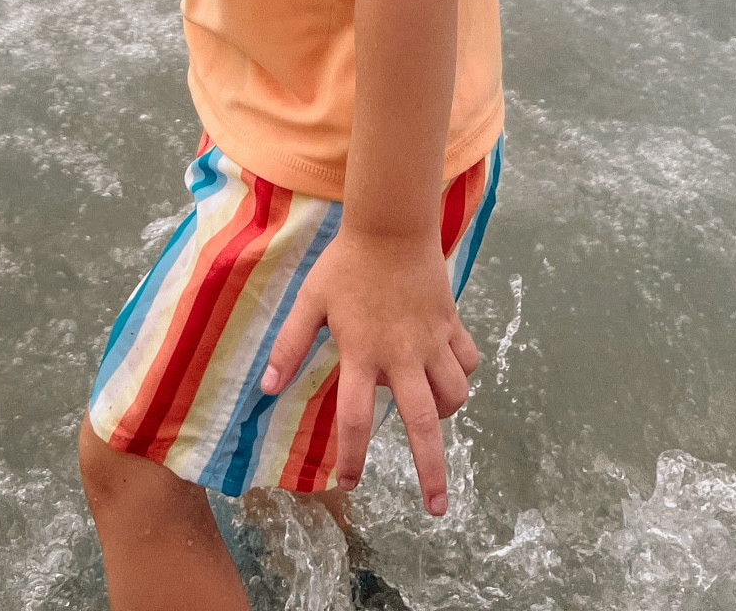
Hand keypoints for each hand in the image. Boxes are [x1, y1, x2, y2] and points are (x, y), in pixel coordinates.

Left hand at [259, 226, 479, 514]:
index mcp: (363, 353)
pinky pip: (468, 362)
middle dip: (431, 471)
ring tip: (433, 419)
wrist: (391, 226)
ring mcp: (432, 341)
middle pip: (422, 424)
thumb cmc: (346, 265)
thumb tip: (267, 389)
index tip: (348, 483)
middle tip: (436, 508)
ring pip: (453, 395)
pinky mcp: (451, 325)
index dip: (351, 457)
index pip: (355, 418)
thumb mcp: (310, 301)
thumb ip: (289, 345)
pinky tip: (448, 374)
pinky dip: (463, 374)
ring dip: (446, 415)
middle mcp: (402, 355)